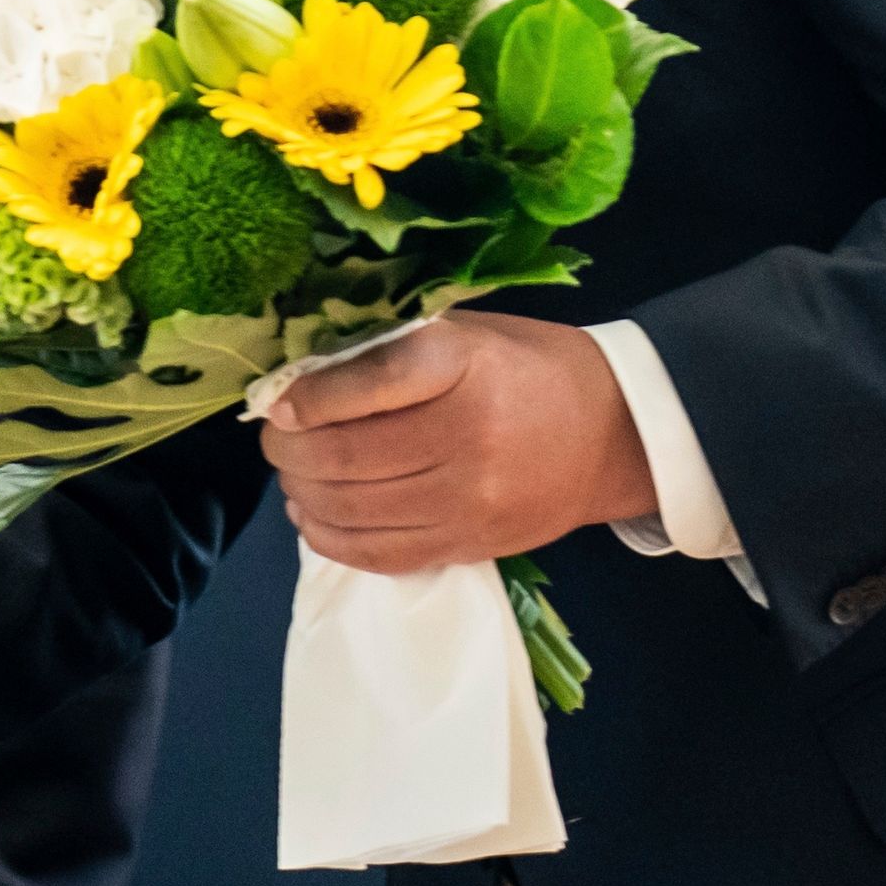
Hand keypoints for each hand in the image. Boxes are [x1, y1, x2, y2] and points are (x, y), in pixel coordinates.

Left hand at [263, 311, 657, 573]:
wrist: (610, 434)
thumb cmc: (525, 367)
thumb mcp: (462, 331)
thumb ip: (387, 348)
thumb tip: (300, 377)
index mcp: (465, 365)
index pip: (371, 383)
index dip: (310, 397)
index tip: (277, 402)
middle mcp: (468, 436)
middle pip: (346, 455)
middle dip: (288, 449)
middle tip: (275, 438)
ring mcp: (470, 500)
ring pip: (352, 508)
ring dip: (301, 492)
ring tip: (294, 473)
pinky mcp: (470, 545)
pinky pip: (379, 554)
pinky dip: (329, 537)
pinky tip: (313, 515)